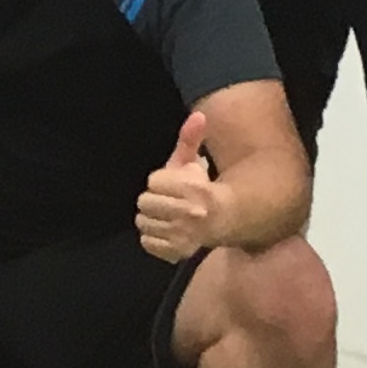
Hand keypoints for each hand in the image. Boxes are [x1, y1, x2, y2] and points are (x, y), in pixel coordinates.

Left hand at [134, 111, 221, 260]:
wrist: (224, 221)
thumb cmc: (202, 189)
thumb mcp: (193, 163)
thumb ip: (190, 139)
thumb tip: (198, 114)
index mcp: (194, 189)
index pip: (153, 181)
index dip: (160, 181)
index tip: (173, 186)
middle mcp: (190, 214)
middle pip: (144, 202)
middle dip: (154, 200)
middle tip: (168, 202)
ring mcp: (184, 236)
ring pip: (143, 222)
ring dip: (152, 218)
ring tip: (168, 216)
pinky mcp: (178, 253)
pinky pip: (147, 242)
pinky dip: (154, 237)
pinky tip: (168, 231)